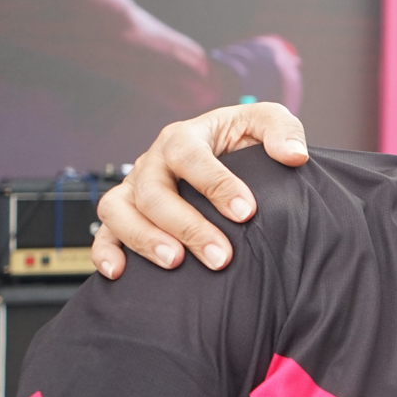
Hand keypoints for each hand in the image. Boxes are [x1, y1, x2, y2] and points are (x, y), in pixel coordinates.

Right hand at [91, 103, 308, 277]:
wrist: (227, 157)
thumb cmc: (244, 139)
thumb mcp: (267, 123)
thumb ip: (283, 131)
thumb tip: (293, 155)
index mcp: (186, 136)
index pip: (191, 157)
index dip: (216, 185)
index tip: (246, 213)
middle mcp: (153, 161)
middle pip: (154, 191)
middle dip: (188, 226)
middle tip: (220, 256)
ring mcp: (134, 187)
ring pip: (118, 210)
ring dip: (143, 239)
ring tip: (174, 262)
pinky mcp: (124, 213)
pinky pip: (103, 230)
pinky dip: (104, 251)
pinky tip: (118, 273)